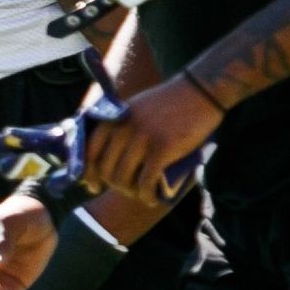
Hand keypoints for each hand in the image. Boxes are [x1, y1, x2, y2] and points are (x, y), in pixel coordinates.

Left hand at [80, 76, 221, 205]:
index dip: (89, 174)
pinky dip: (146, 195)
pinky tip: (151, 199)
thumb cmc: (168, 102)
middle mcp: (122, 129)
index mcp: (112, 119)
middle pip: (106, 170)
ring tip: (140, 194)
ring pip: (124, 178)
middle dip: (113, 186)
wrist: (200, 90)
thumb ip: (118, 126)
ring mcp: (141, 138)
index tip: (93, 186)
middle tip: (126, 191)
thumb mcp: (134, 108)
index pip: (89, 153)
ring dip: (130, 192)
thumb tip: (106, 153)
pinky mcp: (161, 148)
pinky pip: (146, 181)